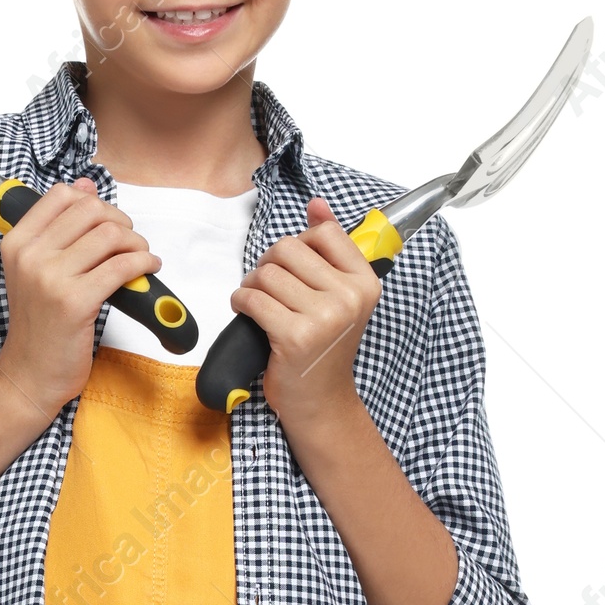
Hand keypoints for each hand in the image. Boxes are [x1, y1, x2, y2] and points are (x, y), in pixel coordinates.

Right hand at [0, 179, 159, 425]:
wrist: (30, 373)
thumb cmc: (38, 324)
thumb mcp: (36, 270)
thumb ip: (59, 228)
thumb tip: (86, 185)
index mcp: (18, 242)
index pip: (62, 196)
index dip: (94, 202)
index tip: (107, 222)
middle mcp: (30, 255)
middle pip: (91, 211)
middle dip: (121, 222)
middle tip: (130, 241)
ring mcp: (51, 278)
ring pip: (110, 235)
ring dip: (137, 242)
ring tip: (141, 256)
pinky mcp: (75, 302)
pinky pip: (121, 266)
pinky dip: (143, 262)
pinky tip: (148, 268)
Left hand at [230, 196, 381, 439]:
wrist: (320, 400)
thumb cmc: (324, 347)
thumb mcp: (338, 296)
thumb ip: (329, 248)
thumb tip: (316, 204)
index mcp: (364, 282)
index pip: (324, 233)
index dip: (299, 244)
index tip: (293, 266)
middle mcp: (349, 298)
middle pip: (289, 249)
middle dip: (268, 263)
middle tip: (267, 286)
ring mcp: (323, 318)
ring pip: (267, 273)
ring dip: (252, 284)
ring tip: (257, 301)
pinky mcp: (295, 336)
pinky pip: (253, 299)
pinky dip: (240, 302)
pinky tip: (247, 313)